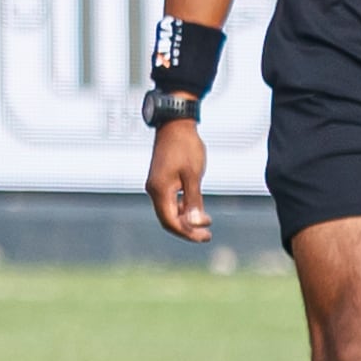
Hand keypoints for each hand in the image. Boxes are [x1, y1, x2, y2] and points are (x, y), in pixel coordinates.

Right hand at [146, 116, 211, 242]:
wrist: (175, 124)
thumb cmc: (185, 147)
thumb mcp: (193, 175)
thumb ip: (194, 200)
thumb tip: (196, 223)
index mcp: (159, 190)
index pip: (170, 222)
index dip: (187, 233)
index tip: (205, 236)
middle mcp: (154, 190)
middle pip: (168, 219)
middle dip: (187, 230)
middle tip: (207, 235)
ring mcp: (156, 185)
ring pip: (169, 211)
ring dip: (186, 219)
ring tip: (206, 221)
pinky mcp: (161, 180)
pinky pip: (170, 201)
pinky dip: (182, 208)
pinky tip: (197, 208)